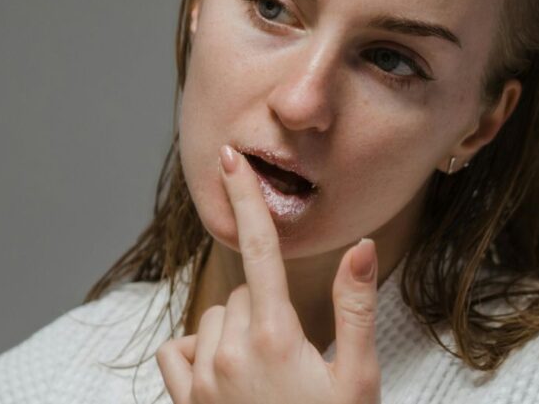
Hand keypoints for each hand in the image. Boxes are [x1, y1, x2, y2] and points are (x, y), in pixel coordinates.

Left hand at [156, 145, 381, 403]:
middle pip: (244, 293)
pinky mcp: (184, 402)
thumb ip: (354, 310)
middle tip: (297, 355)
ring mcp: (202, 378)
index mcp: (277, 337)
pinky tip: (224, 379)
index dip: (248, 201)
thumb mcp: (358, 380)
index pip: (260, 252)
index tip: (230, 159)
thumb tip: (360, 246)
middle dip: (268, 309)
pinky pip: (177, 351)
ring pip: (213, 320)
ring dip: (235, 332)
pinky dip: (197, 354)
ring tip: (267, 375)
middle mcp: (230, 350)